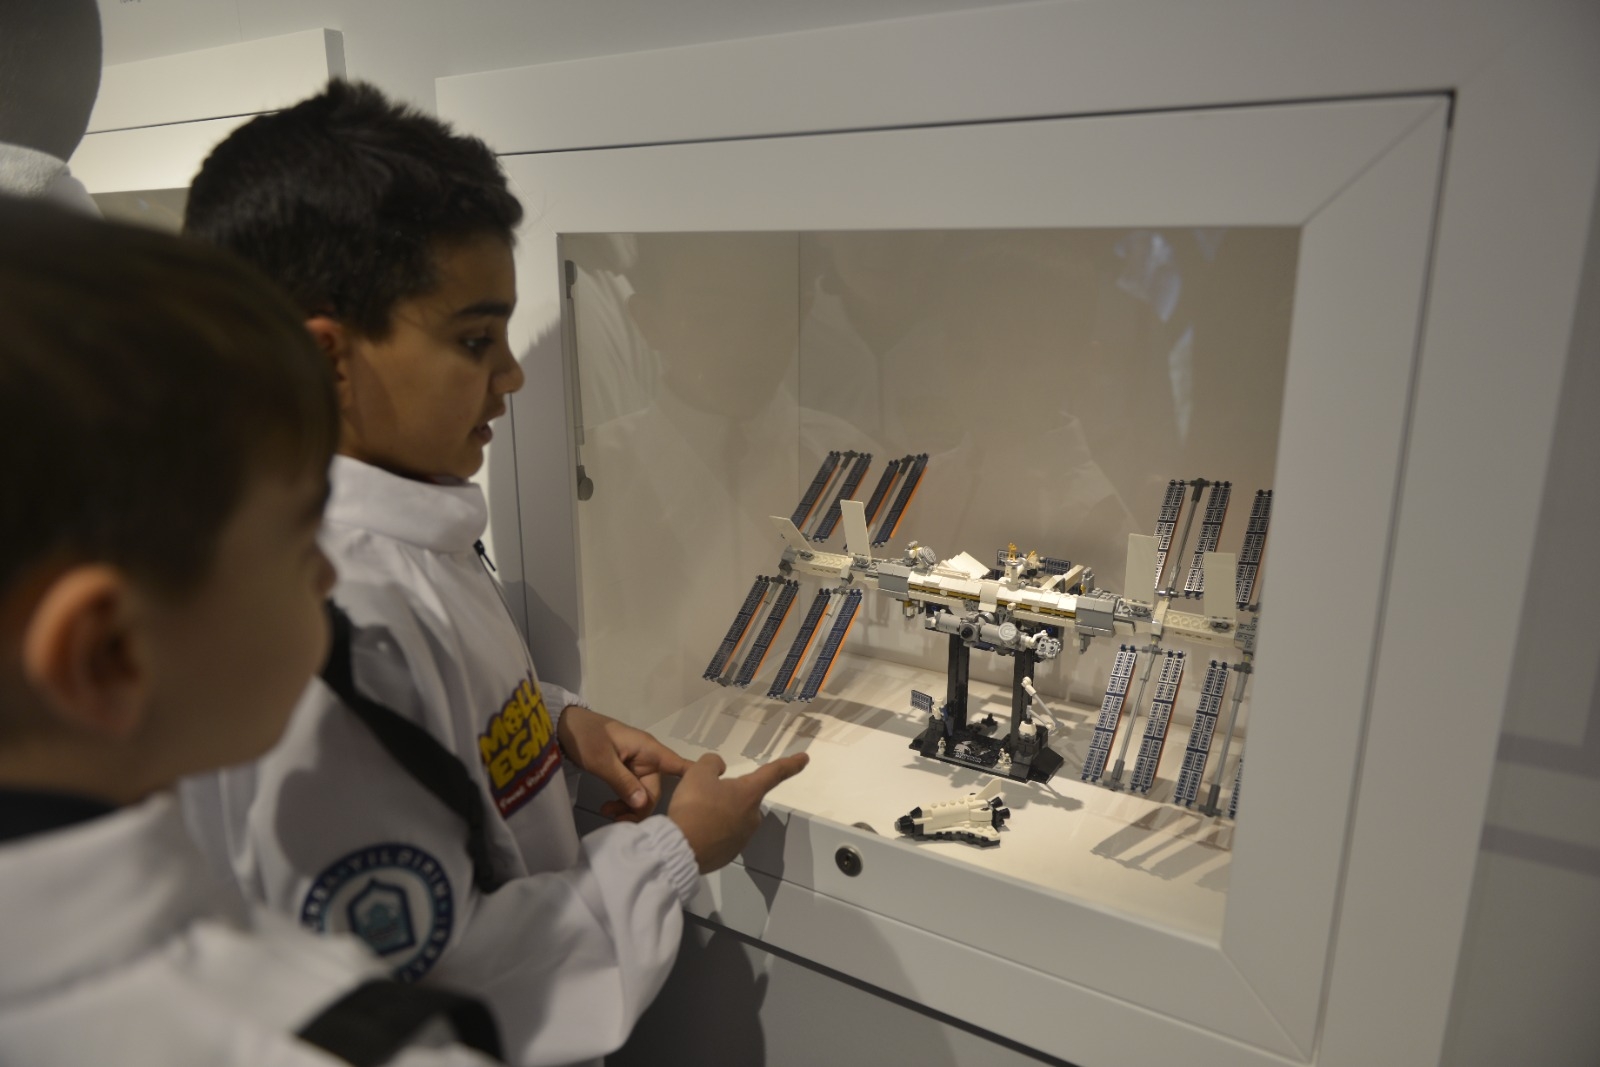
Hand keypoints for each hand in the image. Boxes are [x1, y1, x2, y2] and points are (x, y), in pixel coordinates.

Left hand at [557, 705, 692, 820]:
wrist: (564, 726)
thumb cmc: (586, 737)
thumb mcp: (602, 760)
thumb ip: (623, 782)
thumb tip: (644, 805)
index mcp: (649, 750)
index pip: (680, 765)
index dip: (696, 778)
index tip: (706, 795)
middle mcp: (647, 759)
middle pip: (656, 791)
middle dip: (639, 807)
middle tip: (616, 818)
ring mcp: (637, 766)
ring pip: (643, 795)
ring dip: (629, 807)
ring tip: (608, 813)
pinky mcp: (626, 772)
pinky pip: (632, 792)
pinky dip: (623, 802)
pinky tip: (609, 808)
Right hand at [666, 751, 809, 872]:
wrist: (681, 849)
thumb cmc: (694, 806)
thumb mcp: (698, 774)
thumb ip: (711, 764)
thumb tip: (719, 768)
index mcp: (749, 793)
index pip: (774, 773)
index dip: (790, 764)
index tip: (805, 759)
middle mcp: (752, 816)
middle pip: (746, 799)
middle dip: (731, 795)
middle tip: (705, 795)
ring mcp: (742, 838)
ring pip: (734, 818)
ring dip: (721, 814)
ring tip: (696, 814)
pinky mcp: (729, 854)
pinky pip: (724, 837)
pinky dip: (714, 832)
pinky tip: (696, 831)